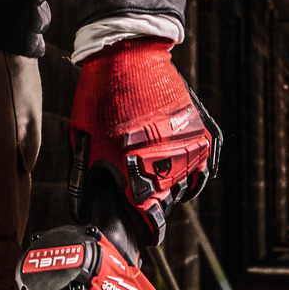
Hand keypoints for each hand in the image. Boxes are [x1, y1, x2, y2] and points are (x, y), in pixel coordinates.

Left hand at [69, 40, 212, 248]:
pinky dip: (199, 171)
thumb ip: (83, 181)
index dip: (142, 231)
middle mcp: (169, 165)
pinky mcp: (200, 128)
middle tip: (142, 200)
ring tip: (160, 185)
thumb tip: (81, 213)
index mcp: (137, 174)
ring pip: (190, 184)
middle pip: (168, 203)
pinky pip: (207, 162)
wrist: (127, 54)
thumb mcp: (82, 141)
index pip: (149, 222)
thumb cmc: (99, 99)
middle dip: (155, 205)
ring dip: (176, 188)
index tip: (138, 234)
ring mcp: (189, 146)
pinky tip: (190, 174)